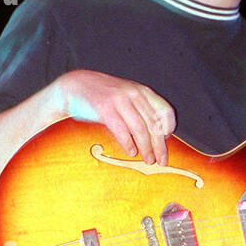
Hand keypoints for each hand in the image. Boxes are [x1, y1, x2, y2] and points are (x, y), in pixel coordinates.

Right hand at [56, 69, 175, 164]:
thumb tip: (157, 135)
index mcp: (142, 91)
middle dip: (159, 145)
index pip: (165, 111)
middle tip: (162, 160)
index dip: (169, 128)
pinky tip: (131, 152)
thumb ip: (141, 109)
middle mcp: (133, 94)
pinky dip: (128, 143)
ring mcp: (119, 100)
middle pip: (153, 124)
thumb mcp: (127, 96)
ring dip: (146, 148)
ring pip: (140, 129)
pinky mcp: (105, 108)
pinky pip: (121, 130)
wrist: (76, 85)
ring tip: (148, 160)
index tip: (167, 140)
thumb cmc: (104, 95)